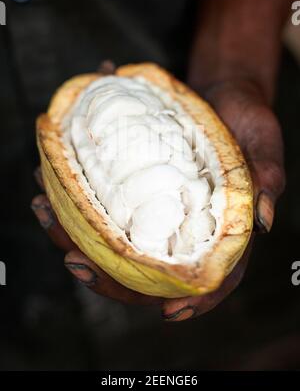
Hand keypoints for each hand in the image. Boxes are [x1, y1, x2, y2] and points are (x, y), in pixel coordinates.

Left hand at [32, 79, 276, 321]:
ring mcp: (157, 210)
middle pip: (149, 269)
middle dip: (109, 275)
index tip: (168, 311)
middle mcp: (185, 228)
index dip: (195, 301)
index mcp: (222, 230)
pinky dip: (76, 198)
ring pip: (117, 241)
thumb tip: (264, 221)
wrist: (222, 95)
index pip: (213, 278)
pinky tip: (49, 182)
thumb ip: (267, 179)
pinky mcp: (137, 188)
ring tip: (46, 211)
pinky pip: (106, 203)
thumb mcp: (263, 145)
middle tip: (74, 261)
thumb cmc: (249, 122)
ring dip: (75, 234)